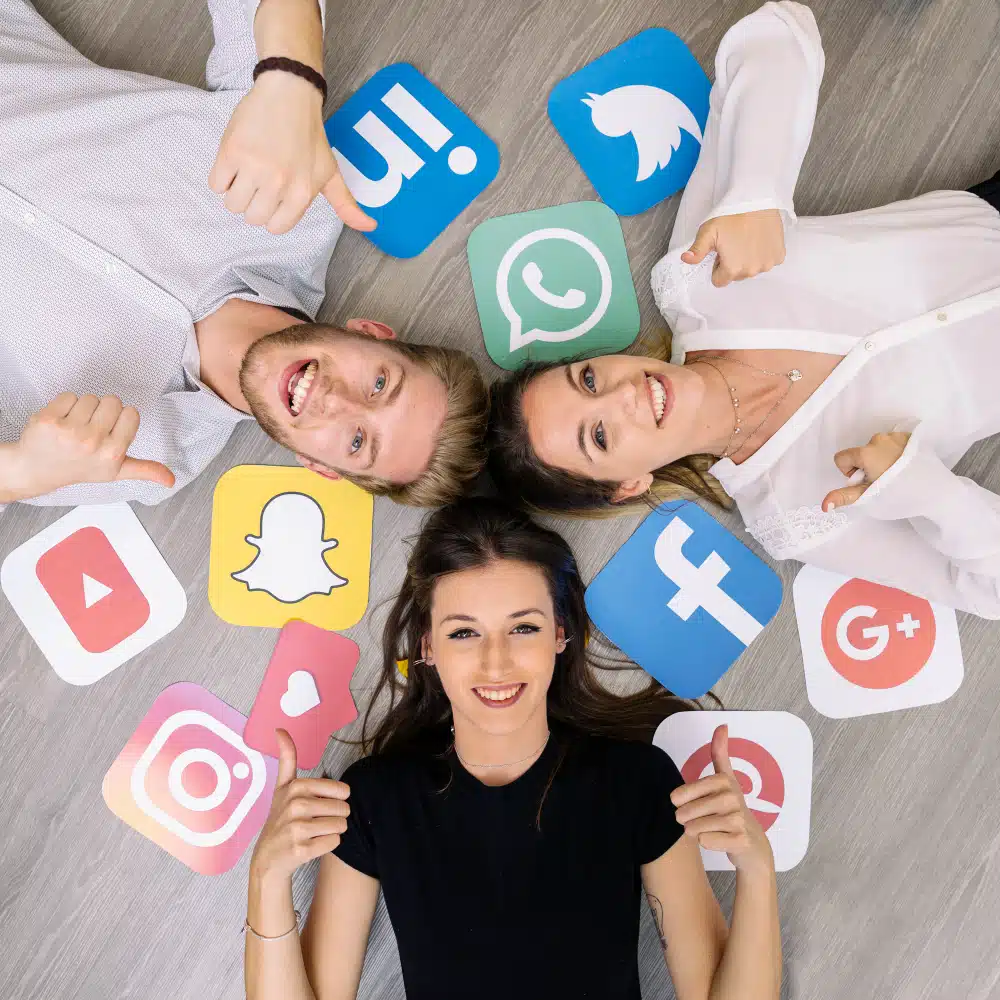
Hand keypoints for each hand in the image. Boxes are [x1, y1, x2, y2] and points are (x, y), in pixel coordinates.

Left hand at [10, 393, 174, 499]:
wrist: (36, 470)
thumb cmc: (78, 468)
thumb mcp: (114, 472)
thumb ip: (145, 470)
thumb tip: (171, 480)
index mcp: (113, 453)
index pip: (131, 413)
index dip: (122, 419)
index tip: (110, 431)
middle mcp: (92, 442)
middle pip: (113, 401)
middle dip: (104, 411)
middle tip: (91, 428)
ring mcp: (69, 431)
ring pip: (90, 398)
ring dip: (83, 408)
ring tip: (74, 426)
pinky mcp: (49, 419)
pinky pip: (68, 396)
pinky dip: (64, 405)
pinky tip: (60, 422)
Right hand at [209, 72, 374, 234]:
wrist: (290, 93)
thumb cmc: (310, 136)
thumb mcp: (331, 172)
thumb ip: (346, 205)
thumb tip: (371, 227)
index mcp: (302, 193)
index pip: (275, 227)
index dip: (272, 214)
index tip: (275, 196)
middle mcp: (279, 183)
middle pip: (252, 218)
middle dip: (254, 204)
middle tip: (260, 182)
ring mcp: (254, 167)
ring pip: (232, 204)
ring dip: (236, 192)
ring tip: (247, 173)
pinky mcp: (231, 151)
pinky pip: (216, 184)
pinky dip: (221, 178)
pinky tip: (235, 163)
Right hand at [250, 729, 350, 882]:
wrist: (268, 859)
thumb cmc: (281, 819)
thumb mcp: (282, 787)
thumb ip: (287, 758)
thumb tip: (280, 729)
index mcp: (295, 787)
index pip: (341, 789)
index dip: (338, 797)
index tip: (319, 802)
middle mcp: (295, 805)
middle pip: (344, 808)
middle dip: (336, 816)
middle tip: (316, 821)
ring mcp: (297, 828)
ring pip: (342, 825)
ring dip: (333, 830)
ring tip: (314, 832)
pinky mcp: (301, 849)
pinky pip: (335, 841)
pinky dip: (328, 844)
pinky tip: (312, 845)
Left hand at [670, 725, 773, 873]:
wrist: (753, 844)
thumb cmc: (732, 809)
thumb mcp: (726, 778)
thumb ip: (720, 753)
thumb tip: (722, 724)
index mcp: (724, 780)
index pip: (681, 793)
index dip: (678, 800)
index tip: (682, 801)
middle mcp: (733, 797)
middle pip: (685, 813)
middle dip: (685, 819)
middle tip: (696, 819)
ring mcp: (738, 819)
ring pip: (693, 828)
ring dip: (695, 831)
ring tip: (707, 828)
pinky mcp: (740, 840)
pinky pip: (705, 841)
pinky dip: (706, 842)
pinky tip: (718, 839)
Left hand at [681, 209, 784, 287]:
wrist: (757, 198)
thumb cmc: (731, 215)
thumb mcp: (709, 232)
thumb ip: (697, 250)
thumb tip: (685, 259)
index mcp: (733, 269)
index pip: (720, 280)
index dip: (718, 267)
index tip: (721, 252)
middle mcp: (752, 271)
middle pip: (737, 276)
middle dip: (733, 263)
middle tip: (734, 243)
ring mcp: (767, 264)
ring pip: (752, 269)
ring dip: (749, 259)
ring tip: (746, 239)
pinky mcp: (779, 255)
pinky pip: (767, 261)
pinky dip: (763, 253)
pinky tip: (759, 239)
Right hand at [822, 431, 910, 511]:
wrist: (938, 490)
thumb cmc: (899, 495)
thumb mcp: (869, 497)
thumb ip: (844, 497)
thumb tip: (824, 505)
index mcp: (866, 452)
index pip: (841, 457)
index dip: (849, 472)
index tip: (865, 481)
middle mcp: (879, 439)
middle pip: (861, 453)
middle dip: (866, 466)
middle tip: (883, 481)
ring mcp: (896, 436)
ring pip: (877, 448)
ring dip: (881, 459)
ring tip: (898, 475)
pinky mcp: (911, 437)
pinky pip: (893, 443)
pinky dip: (896, 453)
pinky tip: (907, 466)